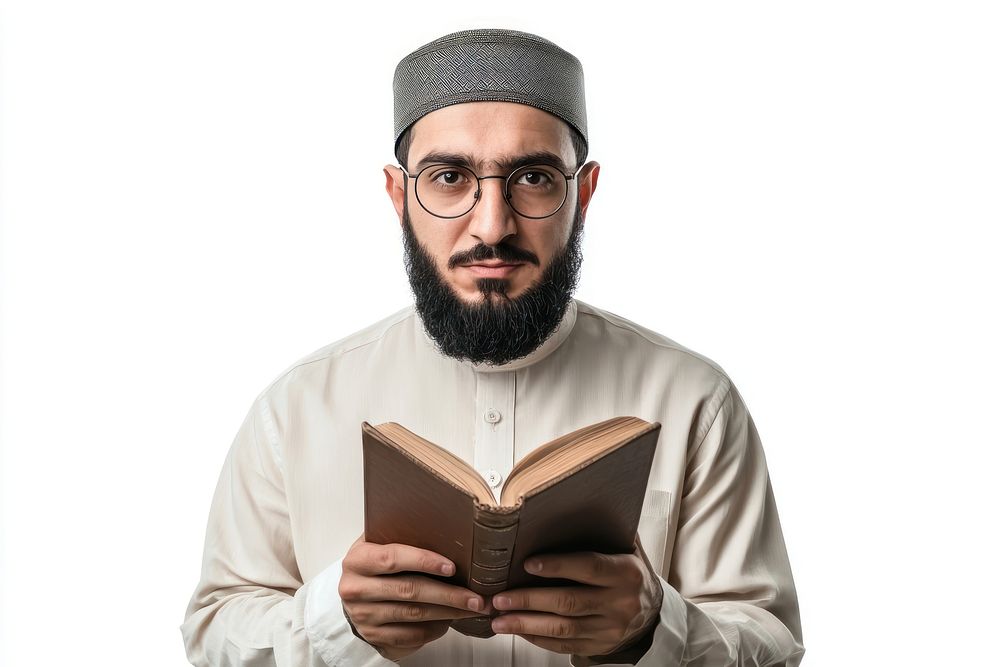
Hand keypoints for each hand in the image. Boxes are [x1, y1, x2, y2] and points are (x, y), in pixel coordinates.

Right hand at [339, 534, 490, 661]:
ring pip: (414, 615)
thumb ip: (400, 536)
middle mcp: (356, 589)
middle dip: (448, 594)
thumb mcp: (377, 544)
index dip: (423, 561)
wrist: (352, 595)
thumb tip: (446, 529)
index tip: (451, 567)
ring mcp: (364, 616)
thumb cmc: (374, 565)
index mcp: (358, 560)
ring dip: (448, 613)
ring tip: (471, 609)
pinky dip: (434, 629)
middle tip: (475, 597)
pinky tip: (450, 621)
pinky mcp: (374, 636)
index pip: (392, 558)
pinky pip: (410, 635)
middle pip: (408, 590)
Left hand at [488, 539, 662, 658]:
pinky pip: (564, 645)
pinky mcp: (598, 646)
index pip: (589, 567)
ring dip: (526, 624)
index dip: (558, 566)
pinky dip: (537, 638)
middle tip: (500, 598)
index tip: (528, 564)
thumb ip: (605, 533)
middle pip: (568, 602)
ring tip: (498, 619)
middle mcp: (619, 603)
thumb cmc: (630, 575)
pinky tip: (518, 630)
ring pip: (562, 628)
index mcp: (626, 573)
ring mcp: (609, 629)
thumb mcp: (628, 551)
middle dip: (529, 600)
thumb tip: (569, 505)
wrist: (652, 616)